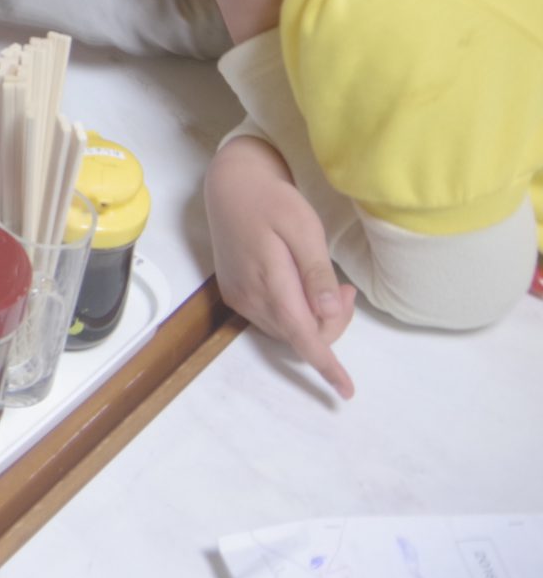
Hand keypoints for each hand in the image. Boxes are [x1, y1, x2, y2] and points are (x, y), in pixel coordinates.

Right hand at [206, 135, 357, 397]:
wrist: (230, 187)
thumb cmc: (272, 201)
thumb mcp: (303, 227)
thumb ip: (315, 272)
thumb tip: (329, 312)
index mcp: (268, 282)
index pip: (302, 335)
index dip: (326, 364)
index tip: (346, 390)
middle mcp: (249, 298)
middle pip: (299, 336)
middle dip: (332, 325)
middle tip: (347, 288)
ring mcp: (240, 297)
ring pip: (287, 331)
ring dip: (315, 320)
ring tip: (330, 284)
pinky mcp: (236, 293)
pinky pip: (273, 320)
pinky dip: (297, 314)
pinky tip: (304, 286)